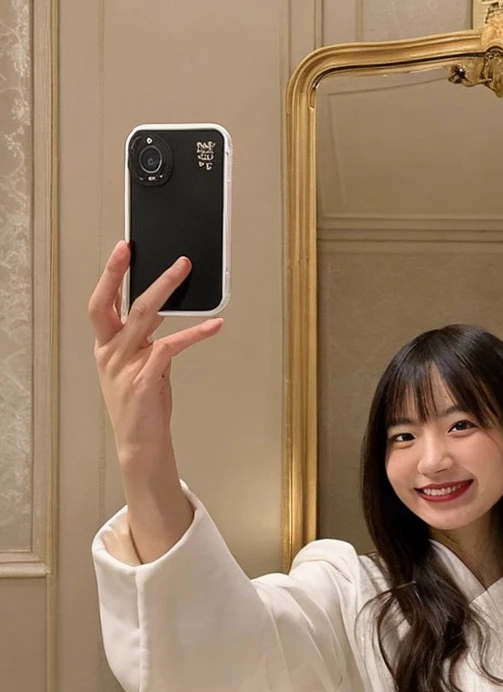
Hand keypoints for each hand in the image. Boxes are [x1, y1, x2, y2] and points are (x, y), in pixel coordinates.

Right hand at [89, 241, 222, 461]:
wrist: (139, 442)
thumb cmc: (141, 404)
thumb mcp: (137, 365)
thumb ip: (145, 340)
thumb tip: (164, 311)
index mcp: (105, 346)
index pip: (101, 303)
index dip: (110, 275)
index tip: (122, 250)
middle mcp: (111, 352)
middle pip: (121, 304)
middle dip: (133, 274)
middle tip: (150, 252)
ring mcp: (126, 366)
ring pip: (146, 317)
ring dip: (169, 291)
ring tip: (187, 273)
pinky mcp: (145, 380)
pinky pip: (170, 348)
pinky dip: (194, 333)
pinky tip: (213, 326)